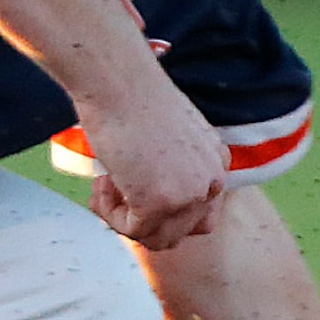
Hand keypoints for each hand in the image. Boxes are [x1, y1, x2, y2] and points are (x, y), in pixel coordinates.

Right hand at [75, 81, 228, 248]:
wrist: (117, 80)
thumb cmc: (132, 96)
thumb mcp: (169, 136)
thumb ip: (171, 167)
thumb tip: (148, 197)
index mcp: (217, 162)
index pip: (199, 212)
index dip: (162, 208)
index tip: (132, 186)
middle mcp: (211, 181)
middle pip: (182, 232)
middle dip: (144, 219)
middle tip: (113, 191)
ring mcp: (188, 195)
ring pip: (157, 239)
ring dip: (125, 219)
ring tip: (105, 185)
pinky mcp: (160, 205)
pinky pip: (131, 231)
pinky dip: (110, 214)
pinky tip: (102, 182)